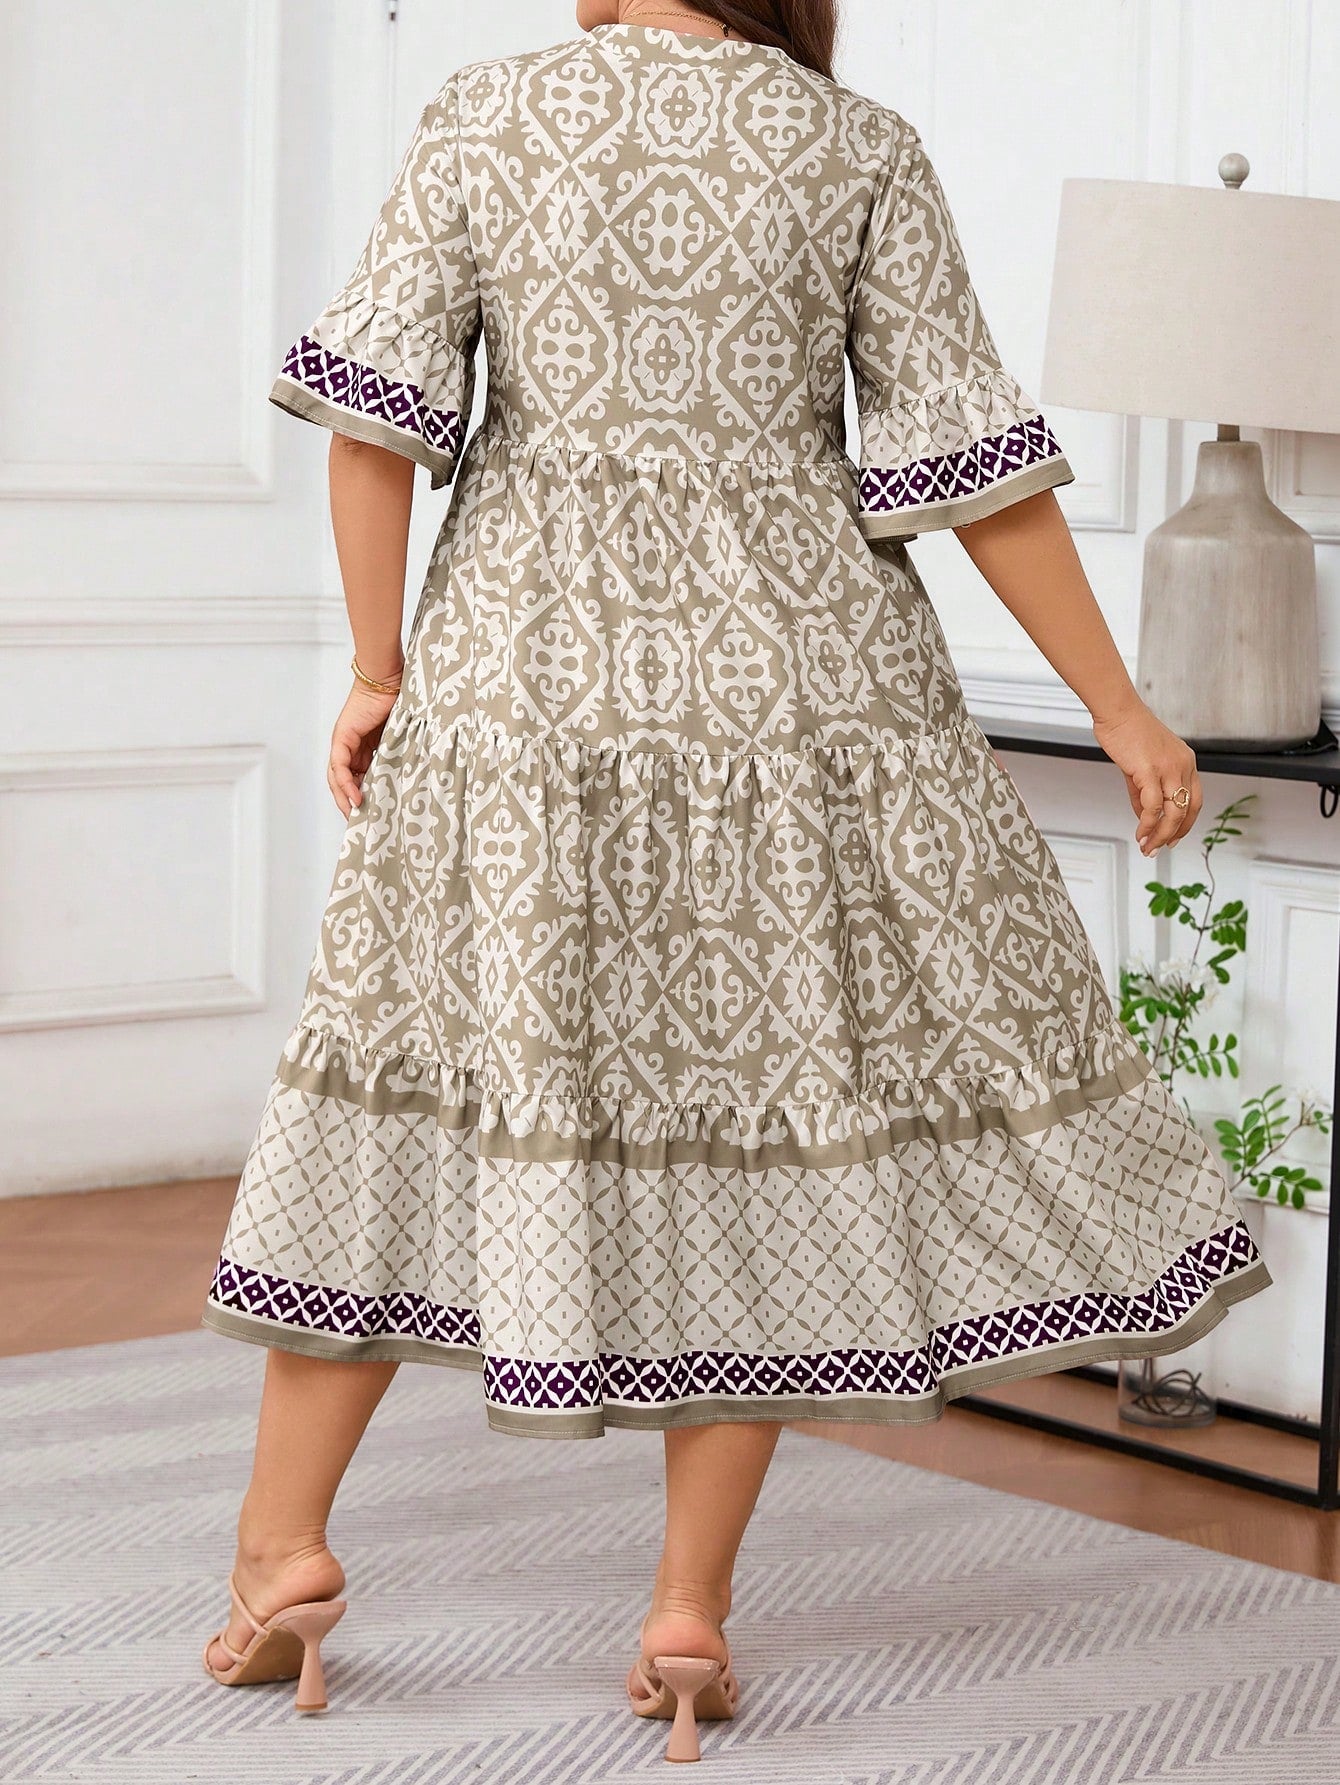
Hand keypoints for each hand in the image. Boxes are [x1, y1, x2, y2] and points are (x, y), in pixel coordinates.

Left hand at [328, 681, 398, 817]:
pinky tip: (355, 798)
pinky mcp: (342, 737)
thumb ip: (399, 754)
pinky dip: (345, 784)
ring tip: (355, 816)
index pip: (357, 777)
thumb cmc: (399, 700)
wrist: (388, 678)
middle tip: (360, 824)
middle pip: (343, 781)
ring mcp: (344, 741)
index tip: (371, 815)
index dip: (361, 796)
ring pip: (338, 777)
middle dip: (350, 803)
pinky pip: (339, 766)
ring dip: (345, 798)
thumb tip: (413, 777)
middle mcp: (350, 746)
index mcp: (363, 747)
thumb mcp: (401, 736)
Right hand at [1091, 700, 1201, 855]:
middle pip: (1187, 810)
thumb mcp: (1142, 765)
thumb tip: (1144, 817)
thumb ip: (1144, 793)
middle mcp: (1183, 766)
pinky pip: (1153, 807)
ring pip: (1173, 813)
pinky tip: (1140, 833)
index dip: (1185, 824)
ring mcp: (1169, 768)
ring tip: (1148, 846)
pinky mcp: (1150, 770)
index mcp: (1186, 762)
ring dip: (1161, 835)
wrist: (1117, 711)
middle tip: (1159, 848)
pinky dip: (1147, 825)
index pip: (1195, 801)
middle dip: (1173, 835)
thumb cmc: (1128, 731)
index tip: (1173, 838)